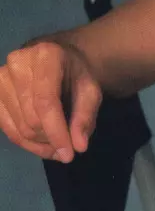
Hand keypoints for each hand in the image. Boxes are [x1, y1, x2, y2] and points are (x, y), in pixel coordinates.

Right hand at [0, 41, 102, 162]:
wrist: (59, 60)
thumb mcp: (90, 91)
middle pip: (31, 117)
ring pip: (19, 126)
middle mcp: (19, 63)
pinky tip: (43, 145)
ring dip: (40, 143)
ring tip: (58, 145)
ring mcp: (1, 77)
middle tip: (69, 147)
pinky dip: (26, 142)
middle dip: (51, 138)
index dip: (56, 131)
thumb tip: (79, 146)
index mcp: (47, 56)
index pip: (46, 102)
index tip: (68, 155)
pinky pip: (7, 127)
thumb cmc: (76, 74)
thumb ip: (85, 116)